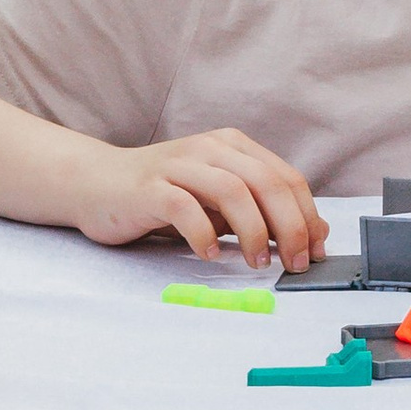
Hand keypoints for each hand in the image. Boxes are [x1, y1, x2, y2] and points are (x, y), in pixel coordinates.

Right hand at [64, 129, 326, 269]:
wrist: (96, 183)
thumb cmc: (162, 195)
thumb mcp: (216, 200)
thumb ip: (256, 211)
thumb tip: (307, 236)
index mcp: (232, 147)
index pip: (285, 177)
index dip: (307, 215)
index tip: (314, 250)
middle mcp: (209, 148)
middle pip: (266, 183)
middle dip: (289, 226)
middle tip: (293, 262)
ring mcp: (178, 165)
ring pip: (233, 191)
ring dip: (253, 232)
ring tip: (256, 262)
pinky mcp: (150, 187)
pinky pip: (185, 208)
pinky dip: (204, 235)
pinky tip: (209, 254)